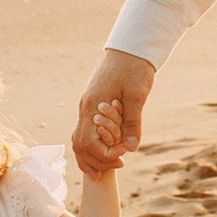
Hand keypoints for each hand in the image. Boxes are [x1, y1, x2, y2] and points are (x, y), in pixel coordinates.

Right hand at [73, 47, 154, 175]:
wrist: (129, 48)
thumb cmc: (134, 68)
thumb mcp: (137, 95)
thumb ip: (133, 122)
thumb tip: (131, 148)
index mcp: (92, 106)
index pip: (88, 143)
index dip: (105, 155)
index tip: (124, 153)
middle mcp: (85, 107)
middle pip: (78, 145)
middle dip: (95, 161)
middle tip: (118, 166)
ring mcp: (86, 106)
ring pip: (78, 139)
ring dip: (90, 156)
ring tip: (105, 169)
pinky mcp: (92, 103)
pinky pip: (85, 130)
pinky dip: (91, 145)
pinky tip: (104, 150)